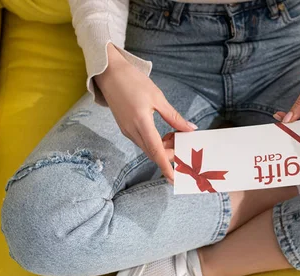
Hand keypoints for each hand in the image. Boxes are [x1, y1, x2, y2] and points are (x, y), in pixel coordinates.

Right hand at [94, 43, 196, 182]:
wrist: (109, 72)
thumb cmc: (133, 81)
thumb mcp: (158, 98)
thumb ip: (174, 117)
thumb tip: (190, 129)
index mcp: (141, 123)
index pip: (156, 152)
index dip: (166, 166)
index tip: (174, 178)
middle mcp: (132, 131)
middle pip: (153, 153)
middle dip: (169, 155)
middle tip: (183, 146)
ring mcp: (127, 131)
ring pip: (148, 148)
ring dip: (162, 148)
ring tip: (175, 137)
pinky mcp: (125, 128)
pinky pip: (142, 141)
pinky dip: (155, 142)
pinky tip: (164, 134)